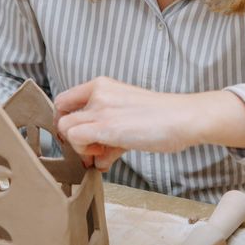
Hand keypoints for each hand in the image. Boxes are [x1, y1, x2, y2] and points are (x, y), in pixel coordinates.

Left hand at [54, 77, 198, 170]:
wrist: (183, 118)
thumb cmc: (162, 118)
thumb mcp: (128, 118)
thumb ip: (108, 134)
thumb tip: (97, 159)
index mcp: (102, 85)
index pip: (64, 100)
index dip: (66, 122)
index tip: (79, 136)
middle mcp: (98, 93)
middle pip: (61, 117)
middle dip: (72, 139)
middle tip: (92, 150)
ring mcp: (101, 108)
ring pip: (65, 129)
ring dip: (81, 148)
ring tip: (103, 154)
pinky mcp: (105, 126)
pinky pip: (75, 139)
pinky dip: (85, 153)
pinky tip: (107, 157)